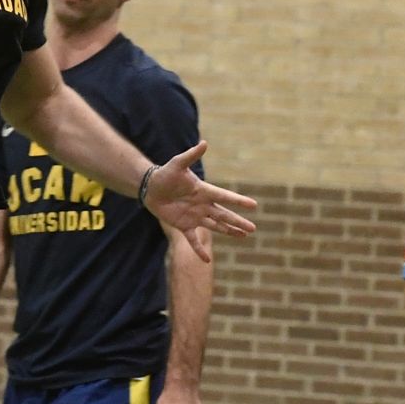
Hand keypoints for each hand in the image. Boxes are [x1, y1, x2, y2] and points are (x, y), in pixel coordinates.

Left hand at [142, 142, 256, 262]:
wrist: (151, 187)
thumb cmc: (165, 174)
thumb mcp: (178, 164)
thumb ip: (191, 155)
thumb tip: (204, 143)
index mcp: (204, 191)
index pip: (225, 197)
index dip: (238, 201)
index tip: (253, 205)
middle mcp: (203, 205)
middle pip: (224, 215)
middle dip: (238, 222)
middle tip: (253, 229)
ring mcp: (195, 216)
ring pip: (215, 226)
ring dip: (228, 232)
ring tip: (243, 236)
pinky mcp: (184, 225)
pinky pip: (193, 240)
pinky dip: (199, 250)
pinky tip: (206, 260)